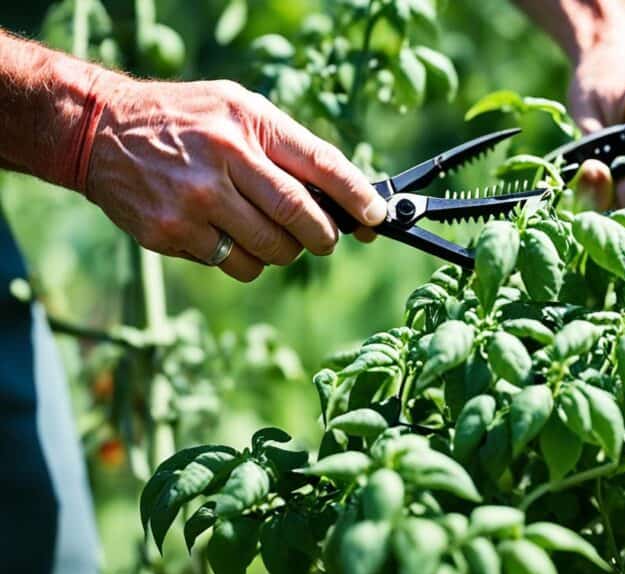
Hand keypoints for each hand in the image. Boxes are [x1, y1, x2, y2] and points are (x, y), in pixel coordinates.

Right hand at [85, 75, 385, 281]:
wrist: (101, 131)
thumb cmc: (188, 120)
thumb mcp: (240, 110)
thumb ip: (288, 147)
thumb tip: (345, 197)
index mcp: (249, 124)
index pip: (321, 164)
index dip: (357, 196)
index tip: (375, 217)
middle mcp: (224, 159)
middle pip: (301, 217)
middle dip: (324, 236)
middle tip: (326, 238)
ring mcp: (196, 200)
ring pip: (271, 250)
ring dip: (284, 251)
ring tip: (270, 233)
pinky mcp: (171, 233)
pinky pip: (233, 264)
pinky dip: (243, 259)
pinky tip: (226, 235)